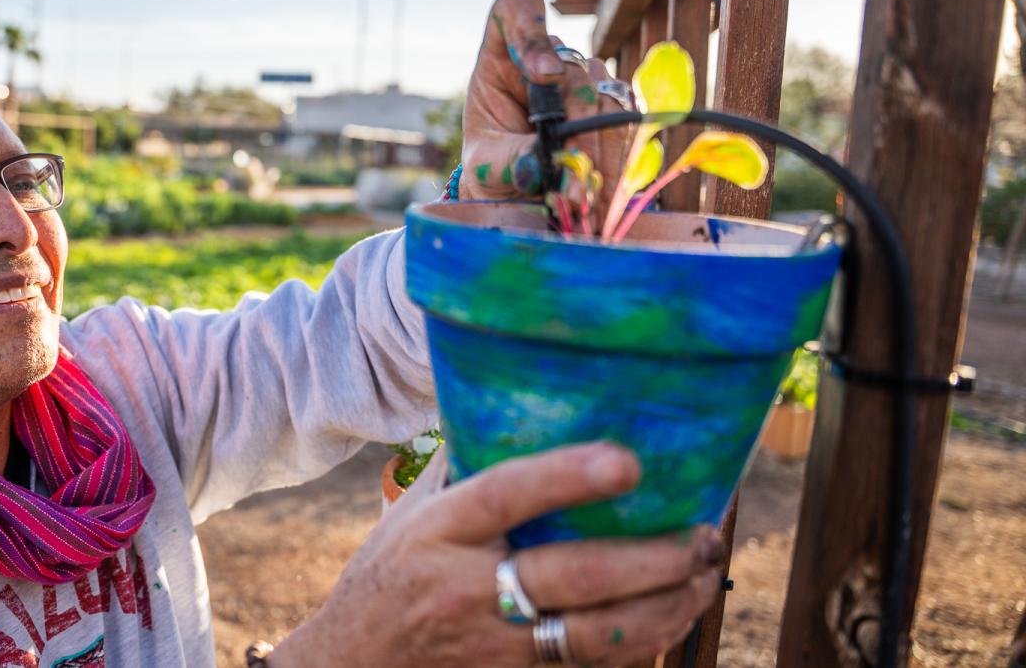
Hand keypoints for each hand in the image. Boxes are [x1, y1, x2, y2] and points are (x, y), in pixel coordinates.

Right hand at [272, 443, 722, 666]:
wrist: (350, 665)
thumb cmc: (388, 575)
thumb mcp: (412, 515)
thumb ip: (466, 469)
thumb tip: (529, 408)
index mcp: (437, 531)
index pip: (505, 495)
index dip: (568, 477)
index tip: (629, 461)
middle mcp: (463, 589)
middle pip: (571, 575)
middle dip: (651, 557)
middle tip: (702, 535)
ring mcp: (488, 645)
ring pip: (591, 635)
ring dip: (661, 608)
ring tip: (701, 578)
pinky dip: (636, 647)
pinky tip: (668, 620)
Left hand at [459, 0, 632, 218]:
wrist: (518, 190)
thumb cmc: (493, 166)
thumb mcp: (488, 165)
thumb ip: (512, 160)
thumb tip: (543, 161)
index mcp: (502, 54)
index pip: (515, 8)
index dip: (530, 29)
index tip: (542, 73)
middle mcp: (547, 56)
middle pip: (573, 71)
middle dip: (577, 131)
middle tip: (575, 180)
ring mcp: (583, 77)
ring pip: (605, 97)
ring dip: (600, 152)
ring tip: (587, 199)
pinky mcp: (610, 102)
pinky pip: (627, 119)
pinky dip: (618, 156)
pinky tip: (605, 189)